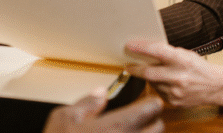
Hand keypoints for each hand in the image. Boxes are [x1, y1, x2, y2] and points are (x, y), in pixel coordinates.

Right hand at [43, 87, 163, 132]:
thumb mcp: (63, 118)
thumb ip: (86, 104)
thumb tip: (101, 93)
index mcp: (115, 127)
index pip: (150, 109)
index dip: (151, 102)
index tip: (149, 100)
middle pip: (158, 128)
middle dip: (154, 120)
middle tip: (145, 116)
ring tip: (134, 130)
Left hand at [125, 41, 222, 106]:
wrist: (217, 87)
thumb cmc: (200, 67)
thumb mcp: (186, 55)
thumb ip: (168, 53)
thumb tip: (145, 51)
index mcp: (182, 60)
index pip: (158, 51)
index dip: (142, 48)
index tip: (129, 45)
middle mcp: (178, 77)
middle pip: (149, 73)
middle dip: (135, 69)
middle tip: (128, 65)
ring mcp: (176, 92)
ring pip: (153, 83)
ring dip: (150, 78)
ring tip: (158, 73)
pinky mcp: (174, 102)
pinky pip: (159, 92)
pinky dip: (158, 87)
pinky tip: (166, 83)